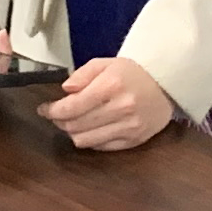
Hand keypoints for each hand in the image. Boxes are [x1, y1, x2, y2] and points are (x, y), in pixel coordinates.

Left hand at [46, 54, 179, 153]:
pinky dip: (91, 139)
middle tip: (56, 115)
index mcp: (111, 85)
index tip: (44, 109)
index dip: (52, 111)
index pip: (71, 107)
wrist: (167, 83)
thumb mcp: (106, 63)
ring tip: (72, 123)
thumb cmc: (134, 72)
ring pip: (85, 140)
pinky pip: (101, 147)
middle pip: (75, 125)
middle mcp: (120, 108)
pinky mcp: (134, 140)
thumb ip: (82, 74)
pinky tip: (91, 128)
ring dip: (73, 133)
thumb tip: (65, 91)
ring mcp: (129, 127)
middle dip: (60, 121)